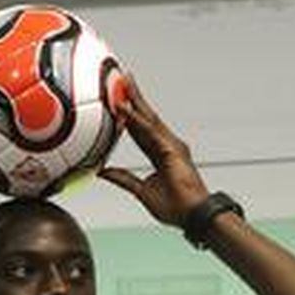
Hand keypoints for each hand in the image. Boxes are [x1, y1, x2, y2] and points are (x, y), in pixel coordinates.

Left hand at [100, 75, 210, 226]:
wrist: (191, 215)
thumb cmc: (174, 206)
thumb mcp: (140, 191)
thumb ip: (123, 178)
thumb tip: (103, 171)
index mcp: (159, 153)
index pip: (139, 130)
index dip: (127, 116)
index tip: (117, 101)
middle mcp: (166, 144)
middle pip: (145, 117)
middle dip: (133, 98)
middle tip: (121, 79)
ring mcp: (171, 145)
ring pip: (148, 118)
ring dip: (134, 100)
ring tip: (123, 84)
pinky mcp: (172, 150)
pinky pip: (149, 131)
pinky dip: (136, 119)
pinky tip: (124, 109)